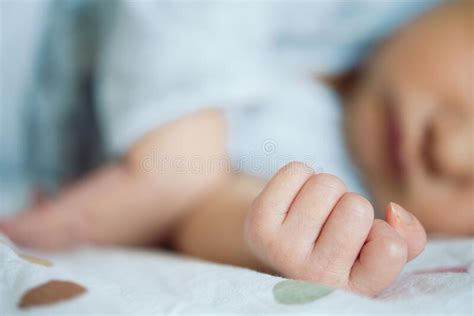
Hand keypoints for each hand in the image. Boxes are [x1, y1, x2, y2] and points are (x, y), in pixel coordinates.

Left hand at [244, 162, 425, 295]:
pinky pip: (296, 171)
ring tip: (310, 213)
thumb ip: (407, 238)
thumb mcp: (376, 249)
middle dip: (348, 204)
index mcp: (354, 290)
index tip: (361, 241)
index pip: (391, 248)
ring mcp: (283, 252)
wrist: (275, 246)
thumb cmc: (334, 245)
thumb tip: (393, 210)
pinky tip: (290, 202)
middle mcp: (318, 278)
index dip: (380, 230)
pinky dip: (298, 177)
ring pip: (327, 185)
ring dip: (324, 190)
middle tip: (329, 223)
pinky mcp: (259, 225)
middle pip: (356, 207)